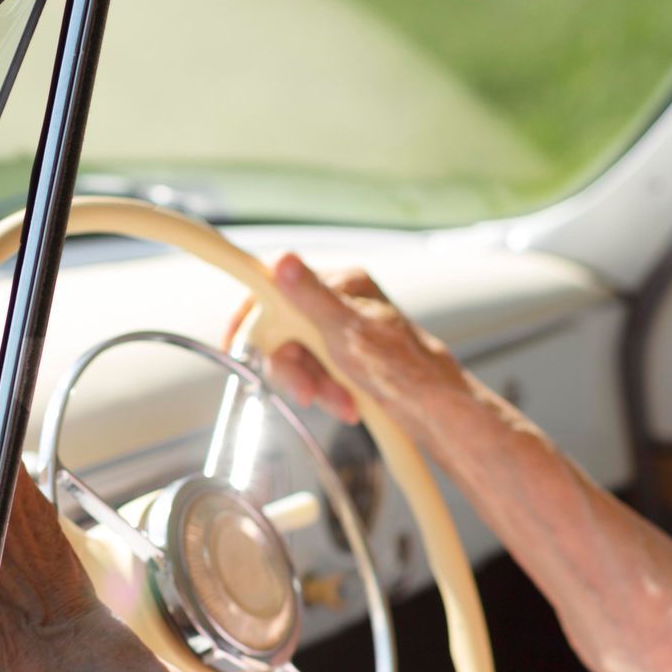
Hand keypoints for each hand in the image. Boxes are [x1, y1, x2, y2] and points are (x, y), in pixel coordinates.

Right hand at [224, 253, 463, 429]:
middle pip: (285, 329)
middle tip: (306, 391)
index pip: (278, 282)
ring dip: (314, 385)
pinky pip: (316, 373)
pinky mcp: (345, 358)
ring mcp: (341, 332)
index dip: (252, 311)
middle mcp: (339, 303)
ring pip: (300, 356)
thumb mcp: (349, 332)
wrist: (437, 409)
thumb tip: (283, 263)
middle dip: (295, 367)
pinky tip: (347, 404)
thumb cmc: (405, 368)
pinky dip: (327, 392)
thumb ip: (311, 298)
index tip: (234, 339)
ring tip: (341, 402)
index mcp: (341, 285)